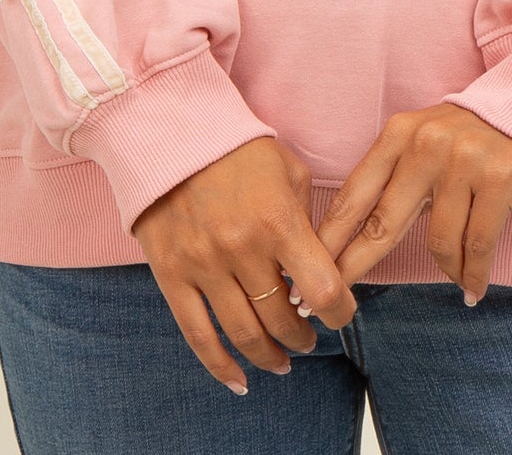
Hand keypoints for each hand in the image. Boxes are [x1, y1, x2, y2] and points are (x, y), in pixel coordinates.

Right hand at [130, 136, 357, 393]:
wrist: (169, 130)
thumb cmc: (236, 147)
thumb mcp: (288, 169)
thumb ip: (307, 218)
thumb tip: (319, 265)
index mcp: (278, 219)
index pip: (322, 289)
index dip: (340, 313)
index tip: (341, 315)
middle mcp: (242, 248)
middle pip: (283, 318)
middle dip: (303, 336)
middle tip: (309, 337)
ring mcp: (204, 265)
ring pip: (244, 334)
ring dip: (269, 355)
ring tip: (283, 360)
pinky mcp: (172, 275)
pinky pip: (198, 336)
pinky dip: (220, 366)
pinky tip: (240, 381)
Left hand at [312, 104, 511, 303]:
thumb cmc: (467, 138)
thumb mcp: (422, 143)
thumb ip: (392, 180)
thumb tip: (352, 240)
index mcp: (398, 134)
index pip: (355, 194)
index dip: (329, 238)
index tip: (308, 271)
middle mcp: (425, 144)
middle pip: (381, 222)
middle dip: (355, 266)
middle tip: (336, 301)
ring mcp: (462, 161)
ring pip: (438, 241)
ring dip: (447, 270)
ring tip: (456, 277)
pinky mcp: (499, 179)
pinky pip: (478, 244)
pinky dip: (474, 273)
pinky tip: (473, 287)